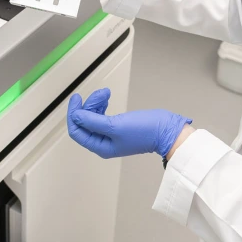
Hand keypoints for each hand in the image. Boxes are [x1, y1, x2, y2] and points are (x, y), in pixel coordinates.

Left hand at [67, 88, 191, 158]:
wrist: (166, 131)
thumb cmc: (144, 130)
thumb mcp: (115, 125)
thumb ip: (93, 121)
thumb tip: (75, 116)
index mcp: (100, 147)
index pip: (77, 131)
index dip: (74, 114)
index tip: (77, 98)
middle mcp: (103, 143)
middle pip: (85, 122)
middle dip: (89, 105)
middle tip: (101, 94)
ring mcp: (111, 135)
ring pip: (93, 117)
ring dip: (96, 103)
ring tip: (106, 93)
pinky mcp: (118, 127)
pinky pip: (102, 116)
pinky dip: (102, 106)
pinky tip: (106, 98)